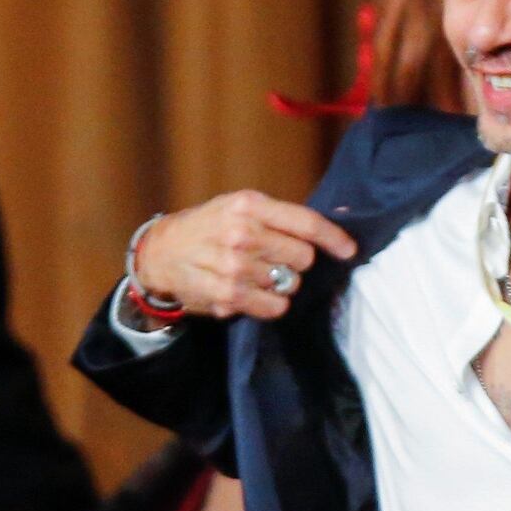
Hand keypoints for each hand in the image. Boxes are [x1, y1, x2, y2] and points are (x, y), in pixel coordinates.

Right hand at [132, 192, 358, 319]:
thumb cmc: (208, 228)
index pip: (305, 223)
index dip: (333, 238)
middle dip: (296, 262)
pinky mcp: (227, 295)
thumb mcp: (239, 208)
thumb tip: (332, 230)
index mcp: (248, 205)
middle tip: (275, 260)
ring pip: (289, 283)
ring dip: (279, 283)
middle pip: (303, 257)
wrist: (161, 253)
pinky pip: (274, 306)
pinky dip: (271, 304)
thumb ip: (280, 218)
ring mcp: (234, 265)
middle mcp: (241, 233)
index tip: (349, 250)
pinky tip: (254, 294)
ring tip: (255, 275)